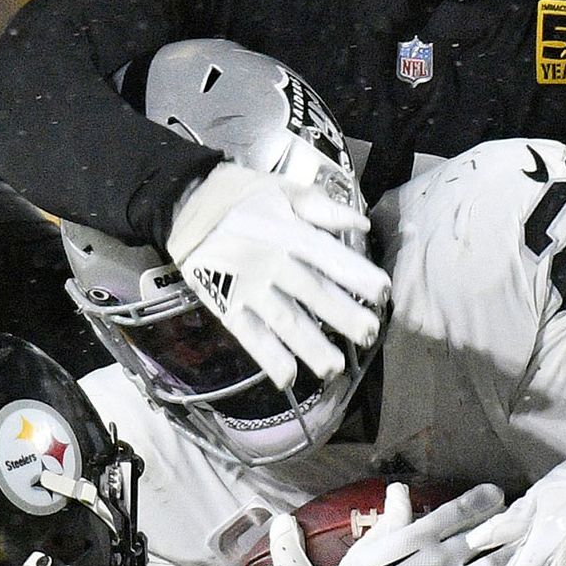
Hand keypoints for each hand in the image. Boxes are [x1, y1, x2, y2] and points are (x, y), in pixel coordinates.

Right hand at [164, 160, 388, 390]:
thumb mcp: (282, 188)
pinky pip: (248, 333)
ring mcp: (247, 286)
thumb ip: (322, 207)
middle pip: (312, 292)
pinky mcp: (225, 303)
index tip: (382, 293)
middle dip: (343, 315)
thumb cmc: (240, 195)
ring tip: (334, 368)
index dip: (357, 276)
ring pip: (283, 319)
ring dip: (309, 346)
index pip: (329, 257)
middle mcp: (271, 262)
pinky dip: (267, 356)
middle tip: (369, 335)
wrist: (183, 203)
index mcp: (288, 232)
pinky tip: (288, 376)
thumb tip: (361, 223)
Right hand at [321, 482, 515, 565]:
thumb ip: (391, 517)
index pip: (461, 510)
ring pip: (501, 565)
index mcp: (420, 539)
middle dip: (515, 520)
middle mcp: (444, 560)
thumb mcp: (367, 547)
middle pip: (490, 534)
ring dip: (521, 552)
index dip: (483, 499)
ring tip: (537, 543)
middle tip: (532, 512)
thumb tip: (398, 488)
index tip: (498, 494)